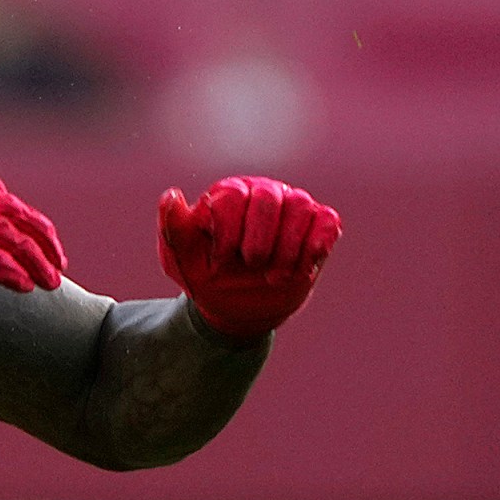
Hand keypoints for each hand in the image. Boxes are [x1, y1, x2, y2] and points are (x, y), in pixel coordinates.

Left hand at [157, 175, 340, 341]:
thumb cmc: (205, 276)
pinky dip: (318, 243)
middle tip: (252, 266)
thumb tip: (171, 195)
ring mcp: (291, 209)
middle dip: (260, 238)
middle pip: (268, 196)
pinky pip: (327, 221)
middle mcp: (260, 193)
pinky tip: (303, 269)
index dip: (228, 230)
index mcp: (225, 195)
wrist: (236, 307)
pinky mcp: (316, 228)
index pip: (232, 196)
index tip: (220, 262)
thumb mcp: (181, 260)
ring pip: (301, 204)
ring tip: (275, 277)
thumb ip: (174, 229)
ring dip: (288, 246)